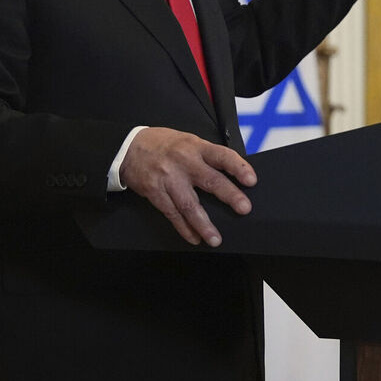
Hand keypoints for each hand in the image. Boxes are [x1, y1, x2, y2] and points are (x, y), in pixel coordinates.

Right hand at [119, 127, 256, 246]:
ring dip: (204, 224)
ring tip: (216, 239)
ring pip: (189, 204)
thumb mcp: (188, 141)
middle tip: (244, 208)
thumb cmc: (163, 144)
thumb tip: (231, 175)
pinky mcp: (155, 192)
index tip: (251, 180)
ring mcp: (169, 179)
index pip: (222, 156)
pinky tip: (194, 237)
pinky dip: (184, 228)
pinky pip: (172, 213)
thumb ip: (207, 156)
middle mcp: (184, 162)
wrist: (129, 148)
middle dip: (229, 196)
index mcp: (196, 147)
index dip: (238, 167)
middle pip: (210, 180)